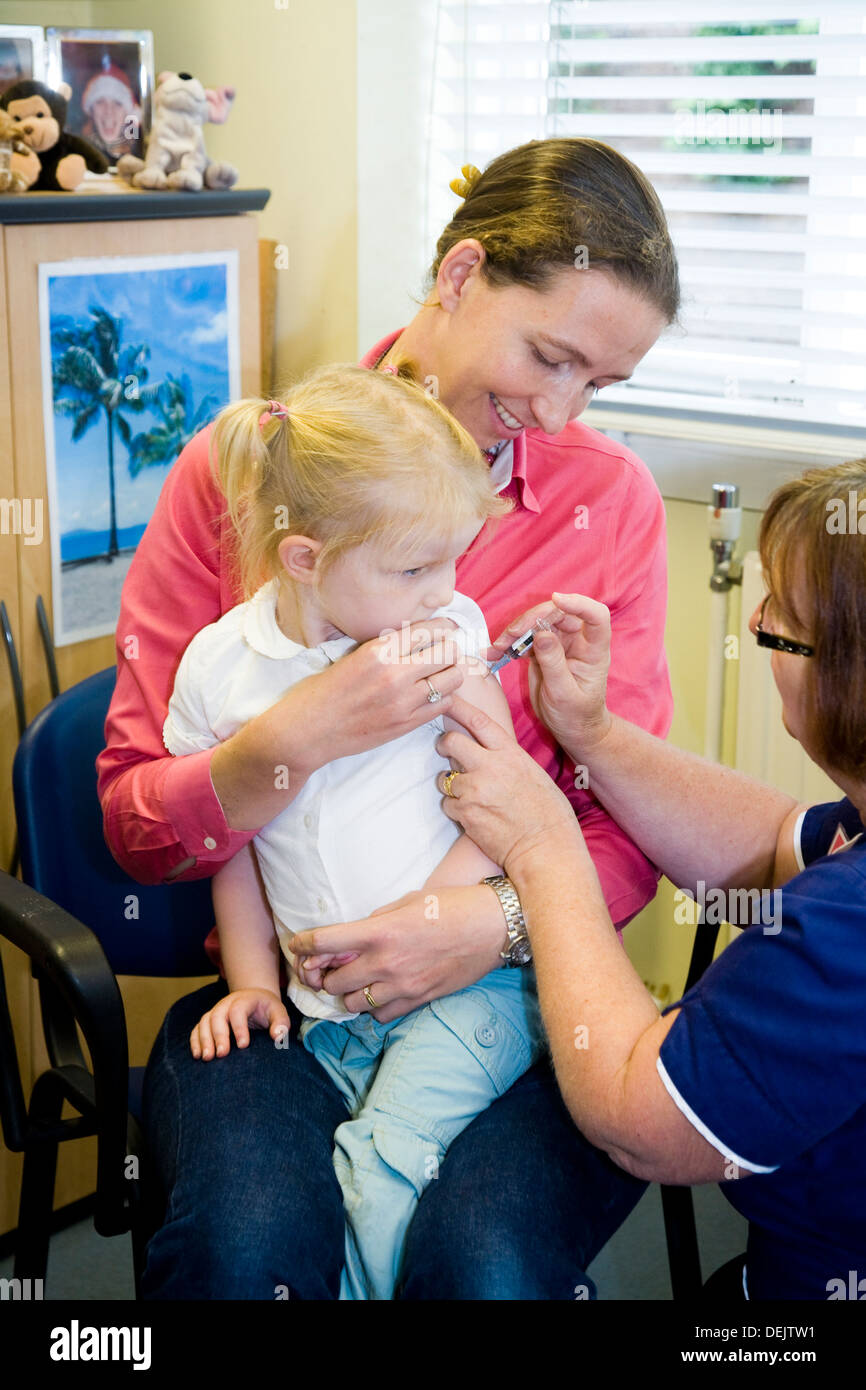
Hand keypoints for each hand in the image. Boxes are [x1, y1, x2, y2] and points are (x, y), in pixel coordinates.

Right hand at [190, 988, 289, 1059]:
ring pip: (205, 1022)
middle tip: (222, 1054)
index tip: (243, 1045)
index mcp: (245, 999)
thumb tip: (278, 1036)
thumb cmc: (267, 1010)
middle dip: (218, 1035)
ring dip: (204, 1040)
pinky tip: (198, 1055)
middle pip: (218, 1016)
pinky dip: (195, 1041)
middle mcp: (227, 1003)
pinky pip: (197, 1028)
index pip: (239, 1010)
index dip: (239, 1027)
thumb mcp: (279, 1012)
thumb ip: (281, 1023)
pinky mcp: (208, 1020)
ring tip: (208, 1058)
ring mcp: (216, 1011)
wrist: (255, 999)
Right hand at [289, 618, 467, 776]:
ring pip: (452, 679)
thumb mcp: (354, 656)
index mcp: (378, 650)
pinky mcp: (406, 724)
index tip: (449, 627)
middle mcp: (394, 674)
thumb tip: (420, 636)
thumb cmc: (325, 691)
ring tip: (442, 673)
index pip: (428, 629)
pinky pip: (443, 704)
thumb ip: (387, 648)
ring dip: (451, 672)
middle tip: (447, 651)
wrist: (309, 730)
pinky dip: (443, 696)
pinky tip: (432, 694)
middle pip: (448, 652)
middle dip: (451, 648)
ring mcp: (403, 701)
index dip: (445, 626)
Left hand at [289, 885, 505, 1023]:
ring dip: (346, 994)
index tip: (298, 947)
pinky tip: (378, 994)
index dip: (303, 945)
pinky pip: (381, 1015)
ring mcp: (402, 985)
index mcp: (380, 932)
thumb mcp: (408, 901)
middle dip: (323, 975)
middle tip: (326, 968)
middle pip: (332, 981)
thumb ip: (377, 920)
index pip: (324, 943)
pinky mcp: (418, 1000)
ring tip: (352, 982)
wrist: (492, 927)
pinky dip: (373, 1008)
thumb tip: (355, 936)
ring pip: (352, 1004)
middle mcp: (386, 962)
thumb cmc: (452, 906)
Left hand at [434, 696, 581, 877]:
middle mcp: (489, 768)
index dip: (459, 708)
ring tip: (470, 795)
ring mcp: (474, 791)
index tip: (446, 700)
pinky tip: (473, 814)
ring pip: (444, 778)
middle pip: (451, 743)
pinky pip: (447, 804)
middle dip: (444, 744)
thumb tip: (484, 752)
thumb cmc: (547, 813)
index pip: (478, 722)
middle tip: (445, 748)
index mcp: (510, 754)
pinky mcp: (465, 814)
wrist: (545, 847)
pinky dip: (455, 808)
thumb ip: (506, 759)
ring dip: (450, 784)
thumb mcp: (532, 773)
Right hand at [491, 593, 612, 756]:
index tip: (556, 600)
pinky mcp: (543, 650)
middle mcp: (579, 641)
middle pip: (559, 614)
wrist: (571, 728)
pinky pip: (526, 638)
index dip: (579, 603)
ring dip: (516, 631)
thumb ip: (554, 663)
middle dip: (534, 618)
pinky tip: (494, 651)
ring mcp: (560, 643)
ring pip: (538, 623)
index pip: (596, 616)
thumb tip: (542, 634)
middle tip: (512, 634)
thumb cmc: (576, 715)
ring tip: (498, 646)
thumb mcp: (564, 694)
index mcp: (594, 650)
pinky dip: (509, 643)